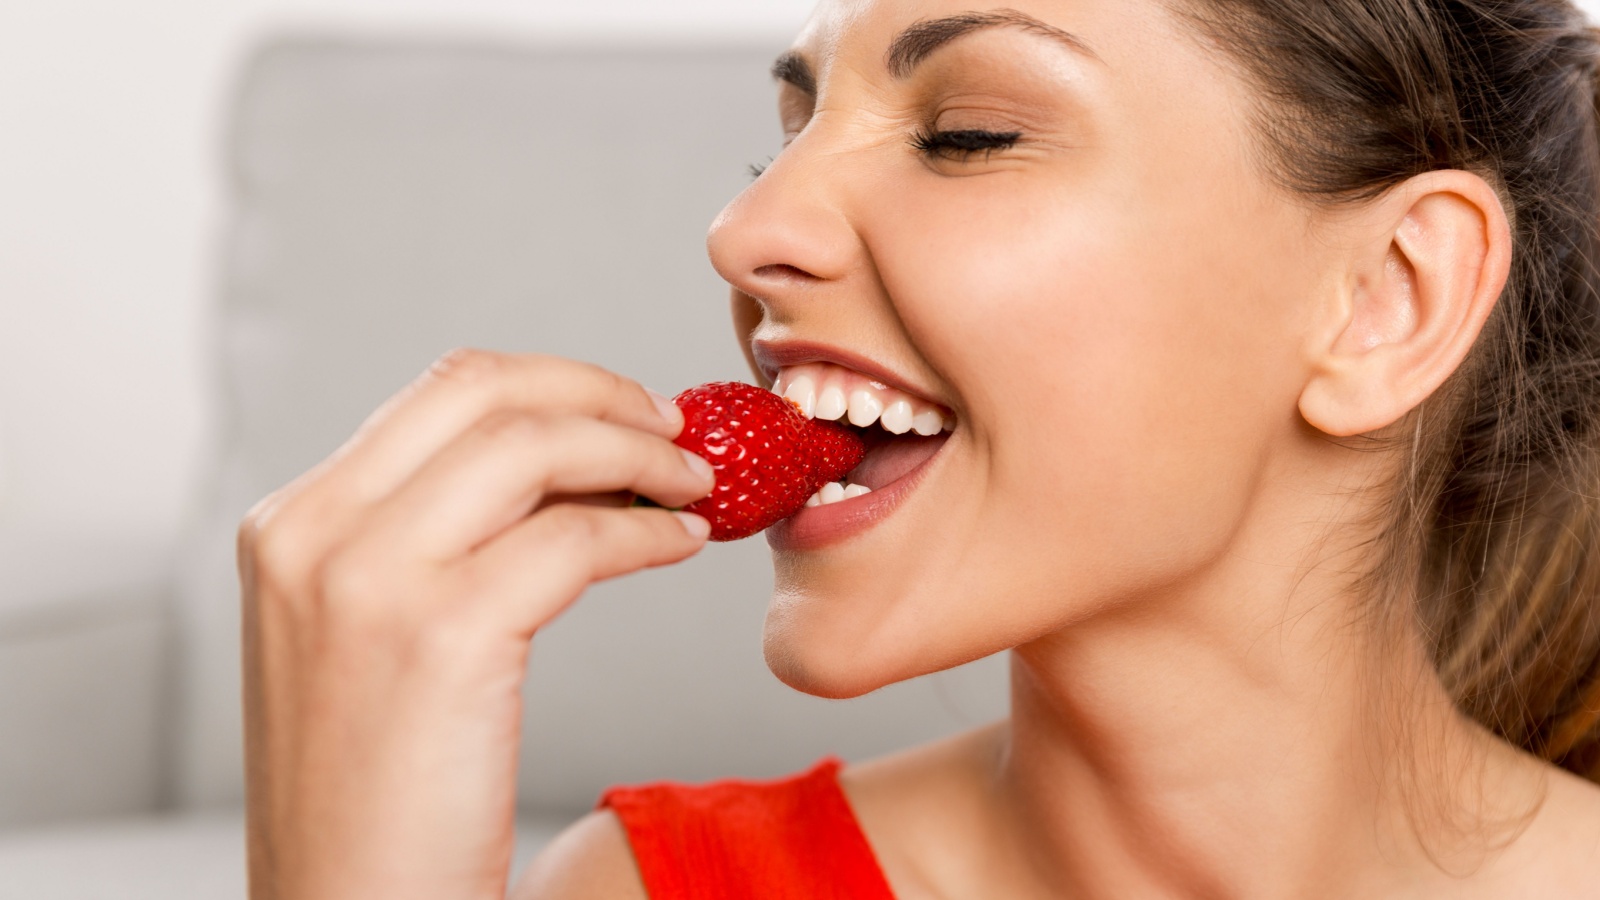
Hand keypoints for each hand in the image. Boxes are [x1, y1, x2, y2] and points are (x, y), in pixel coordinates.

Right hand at [238, 350, 713, 899]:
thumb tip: (571, 466)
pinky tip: (681, 544)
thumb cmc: (375, 794)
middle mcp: (314, 535)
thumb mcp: (370, 637)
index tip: (622, 409)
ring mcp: (368, 580)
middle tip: (674, 429)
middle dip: (602, 394)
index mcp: (291, 526)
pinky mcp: (442, 636)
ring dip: (639, 453)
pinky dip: (648, 531)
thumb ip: (439, 540)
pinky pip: (577, 540)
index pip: (441, 392)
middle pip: (487, 392)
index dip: (554, 384)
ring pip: (536, 448)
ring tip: (696, 483)